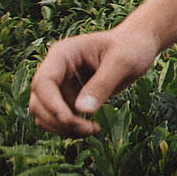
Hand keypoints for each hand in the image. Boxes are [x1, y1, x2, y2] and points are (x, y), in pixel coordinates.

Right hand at [30, 24, 161, 137]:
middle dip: (59, 121)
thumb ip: (103, 84)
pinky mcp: (68, 98)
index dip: (51, 104)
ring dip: (62, 128)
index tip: (69, 119)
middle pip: (39, 102)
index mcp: (62, 54)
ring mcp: (59, 85)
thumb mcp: (122, 62)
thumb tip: (82, 111)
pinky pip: (57, 119)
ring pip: (44, 114)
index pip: (43, 82)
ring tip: (93, 130)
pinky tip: (91, 129)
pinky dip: (68, 128)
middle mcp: (55, 70)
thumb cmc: (131, 47)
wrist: (138, 45)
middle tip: (91, 129)